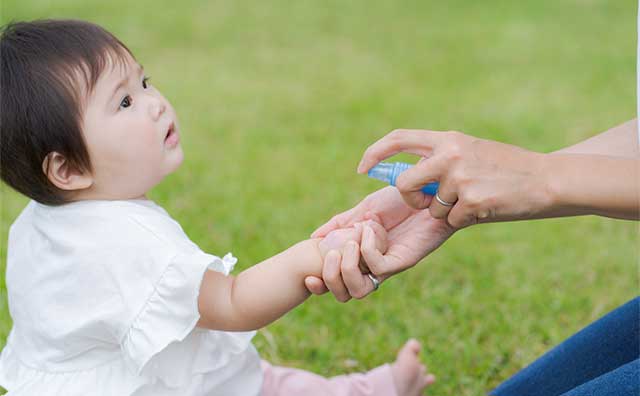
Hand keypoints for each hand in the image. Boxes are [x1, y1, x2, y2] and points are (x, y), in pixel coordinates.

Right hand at [305, 187, 454, 300]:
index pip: (336, 284)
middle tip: (329, 253)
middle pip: (345, 294)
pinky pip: (378, 267)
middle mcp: (373, 267)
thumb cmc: (401, 201)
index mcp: (361, 258)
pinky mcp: (403, 260)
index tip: (307, 275)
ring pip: (360, 289)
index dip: (319, 286)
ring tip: (348, 242)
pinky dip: (367, 249)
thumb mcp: (364, 209)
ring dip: (347, 267)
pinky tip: (370, 228)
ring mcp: (388, 266)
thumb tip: (314, 238)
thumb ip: (341, 223)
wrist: (430, 192)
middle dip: (330, 278)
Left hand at [357, 129, 550, 227]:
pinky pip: (451, 221)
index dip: (375, 153)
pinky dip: (465, 220)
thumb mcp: (470, 151)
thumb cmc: (506, 169)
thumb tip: (403, 178)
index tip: (363, 168)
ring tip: (477, 199)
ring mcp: (460, 177)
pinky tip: (486, 208)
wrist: (547, 179)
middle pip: (404, 184)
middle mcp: (450, 154)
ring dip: (448, 212)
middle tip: (430, 204)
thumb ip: (439, 160)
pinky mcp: (471, 201)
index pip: (398, 139)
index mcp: (448, 139)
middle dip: (411, 200)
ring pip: (431, 209)